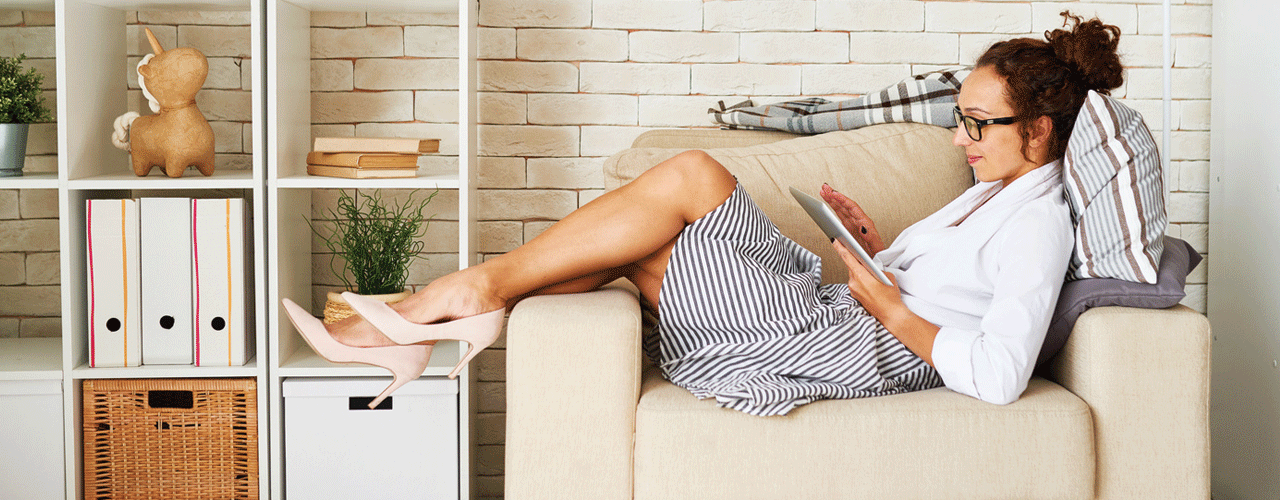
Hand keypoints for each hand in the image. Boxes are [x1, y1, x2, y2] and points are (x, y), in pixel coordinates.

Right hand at [820, 183, 884, 256]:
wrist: (874, 263)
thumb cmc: (876, 254)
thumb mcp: (876, 246)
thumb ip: (870, 236)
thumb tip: (863, 227)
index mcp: (865, 223)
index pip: (852, 207)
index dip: (842, 199)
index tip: (834, 193)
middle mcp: (858, 222)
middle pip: (845, 205)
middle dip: (834, 196)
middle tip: (825, 188)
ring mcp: (852, 225)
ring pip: (841, 209)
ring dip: (832, 200)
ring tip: (823, 192)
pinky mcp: (848, 230)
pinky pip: (839, 216)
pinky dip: (832, 210)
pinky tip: (826, 205)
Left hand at [833, 239, 939, 366]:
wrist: (891, 315)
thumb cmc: (891, 297)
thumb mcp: (887, 276)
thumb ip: (877, 268)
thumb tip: (872, 267)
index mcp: (860, 276)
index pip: (848, 258)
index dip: (840, 248)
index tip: (835, 240)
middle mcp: (853, 283)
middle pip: (851, 266)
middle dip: (854, 259)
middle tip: (858, 253)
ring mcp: (853, 290)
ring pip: (853, 275)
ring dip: (859, 271)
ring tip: (870, 271)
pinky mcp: (855, 296)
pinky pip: (856, 283)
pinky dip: (861, 279)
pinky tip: (869, 281)